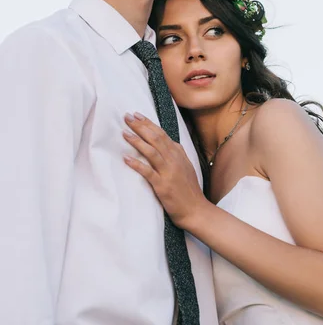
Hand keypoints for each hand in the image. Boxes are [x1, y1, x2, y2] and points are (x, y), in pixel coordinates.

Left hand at [123, 113, 207, 227]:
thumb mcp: (186, 166)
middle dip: (140, 126)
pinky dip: (137, 164)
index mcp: (178, 154)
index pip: (162, 134)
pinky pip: (148, 172)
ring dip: (137, 141)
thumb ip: (176, 154)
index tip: (137, 115)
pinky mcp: (162, 185)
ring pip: (151, 152)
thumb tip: (167, 141)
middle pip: (155, 138)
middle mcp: (174, 160)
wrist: (195, 209)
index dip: (148, 123)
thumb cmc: (188, 190)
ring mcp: (168, 172)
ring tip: (124, 133)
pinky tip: (126, 158)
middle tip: (127, 117)